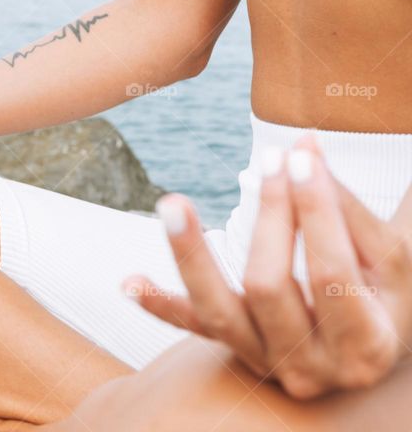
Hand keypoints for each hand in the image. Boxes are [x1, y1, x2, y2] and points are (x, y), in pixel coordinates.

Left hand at [125, 135, 411, 398]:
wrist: (369, 340)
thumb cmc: (382, 290)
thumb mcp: (385, 257)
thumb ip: (345, 206)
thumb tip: (304, 145)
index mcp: (367, 345)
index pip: (331, 272)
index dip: (314, 212)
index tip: (299, 159)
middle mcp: (311, 367)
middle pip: (270, 286)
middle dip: (268, 217)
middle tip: (269, 159)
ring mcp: (264, 362)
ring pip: (217, 310)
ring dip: (191, 254)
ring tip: (172, 203)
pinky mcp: (232, 349)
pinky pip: (191, 327)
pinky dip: (159, 304)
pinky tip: (128, 282)